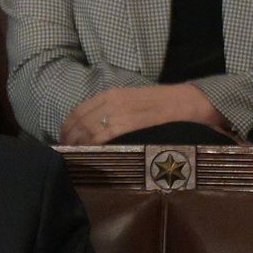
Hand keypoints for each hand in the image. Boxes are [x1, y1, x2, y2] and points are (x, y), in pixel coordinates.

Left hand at [60, 83, 225, 145]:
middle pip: (78, 122)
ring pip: (87, 131)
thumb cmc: (161, 105)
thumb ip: (112, 112)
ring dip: (77, 145)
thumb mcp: (131, 102)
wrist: (188, 103)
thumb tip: (92, 130)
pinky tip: (88, 156)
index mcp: (110, 94)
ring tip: (74, 157)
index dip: (67, 128)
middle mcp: (110, 101)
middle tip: (66, 153)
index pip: (78, 111)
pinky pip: (101, 137)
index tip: (64, 141)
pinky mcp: (127, 125)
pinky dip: (90, 147)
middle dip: (69, 139)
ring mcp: (118, 113)